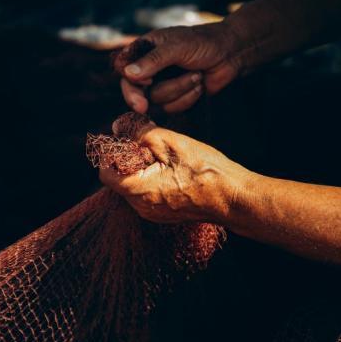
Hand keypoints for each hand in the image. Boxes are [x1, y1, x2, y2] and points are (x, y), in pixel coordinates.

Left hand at [98, 117, 252, 224]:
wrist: (235, 198)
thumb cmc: (207, 171)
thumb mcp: (171, 142)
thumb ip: (139, 133)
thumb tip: (118, 127)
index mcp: (140, 191)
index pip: (106, 172)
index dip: (111, 152)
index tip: (126, 139)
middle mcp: (142, 208)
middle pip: (119, 178)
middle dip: (129, 157)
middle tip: (150, 144)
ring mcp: (153, 214)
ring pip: (133, 185)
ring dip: (142, 167)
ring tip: (165, 157)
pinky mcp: (164, 214)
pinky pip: (147, 193)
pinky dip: (152, 178)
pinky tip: (172, 169)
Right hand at [114, 20, 243, 113]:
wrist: (231, 54)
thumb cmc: (203, 43)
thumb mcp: (177, 47)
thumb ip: (153, 60)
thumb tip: (128, 73)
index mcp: (145, 49)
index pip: (124, 67)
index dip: (128, 78)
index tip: (142, 82)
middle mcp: (150, 68)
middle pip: (133, 89)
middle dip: (139, 98)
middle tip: (142, 108)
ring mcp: (162, 83)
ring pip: (156, 100)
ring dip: (179, 89)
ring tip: (196, 75)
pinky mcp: (176, 97)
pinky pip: (172, 107)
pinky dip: (188, 98)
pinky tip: (200, 84)